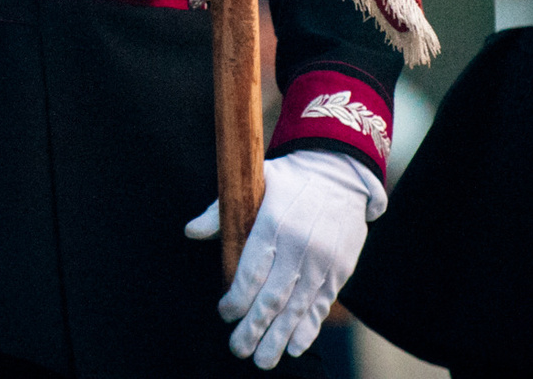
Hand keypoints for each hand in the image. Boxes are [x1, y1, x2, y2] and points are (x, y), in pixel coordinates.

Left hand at [186, 151, 382, 366]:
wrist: (342, 172)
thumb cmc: (290, 180)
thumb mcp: (255, 183)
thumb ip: (220, 210)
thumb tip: (191, 232)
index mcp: (274, 224)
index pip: (251, 271)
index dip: (237, 298)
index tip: (225, 314)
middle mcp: (299, 245)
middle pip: (273, 297)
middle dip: (254, 328)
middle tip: (238, 350)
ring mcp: (323, 260)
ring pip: (298, 307)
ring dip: (279, 337)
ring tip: (263, 361)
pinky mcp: (340, 270)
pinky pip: (321, 305)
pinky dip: (308, 329)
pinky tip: (293, 346)